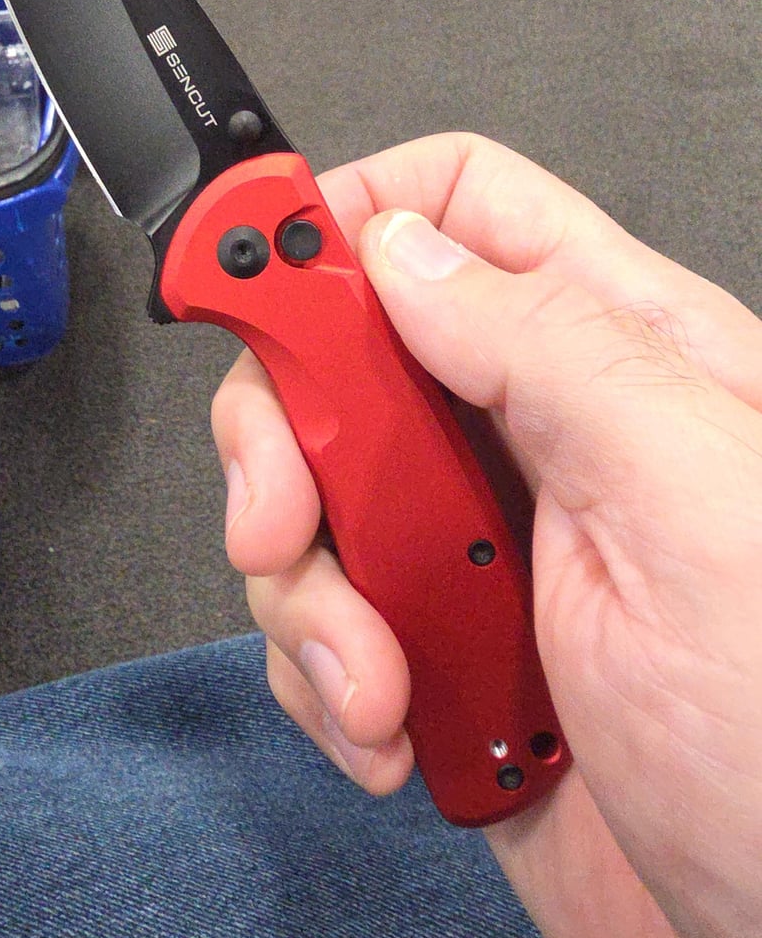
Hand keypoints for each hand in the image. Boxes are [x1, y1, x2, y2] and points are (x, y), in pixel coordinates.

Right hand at [211, 133, 761, 937]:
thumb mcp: (689, 497)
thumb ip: (542, 346)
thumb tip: (400, 248)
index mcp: (614, 357)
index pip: (454, 210)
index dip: (340, 222)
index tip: (248, 282)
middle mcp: (536, 439)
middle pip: (344, 358)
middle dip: (286, 440)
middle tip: (288, 516)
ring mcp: (481, 548)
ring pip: (315, 500)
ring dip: (310, 598)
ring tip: (382, 678)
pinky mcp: (442, 652)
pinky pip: (322, 622)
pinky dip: (326, 680)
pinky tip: (399, 727)